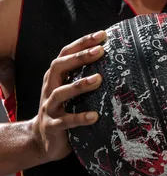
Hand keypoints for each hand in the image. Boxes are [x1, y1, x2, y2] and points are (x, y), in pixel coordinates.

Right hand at [31, 30, 105, 162]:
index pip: (66, 54)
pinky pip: (66, 121)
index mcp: (55, 77)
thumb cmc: (64, 110)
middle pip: (59, 67)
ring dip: (79, 85)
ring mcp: (49, 108)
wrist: (41, 141)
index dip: (82, 43)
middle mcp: (50, 89)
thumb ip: (85, 76)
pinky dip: (80, 118)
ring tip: (98, 79)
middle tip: (100, 51)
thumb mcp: (72, 91)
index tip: (102, 34)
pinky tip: (94, 116)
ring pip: (60, 93)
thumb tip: (116, 59)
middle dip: (79, 57)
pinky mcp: (53, 127)